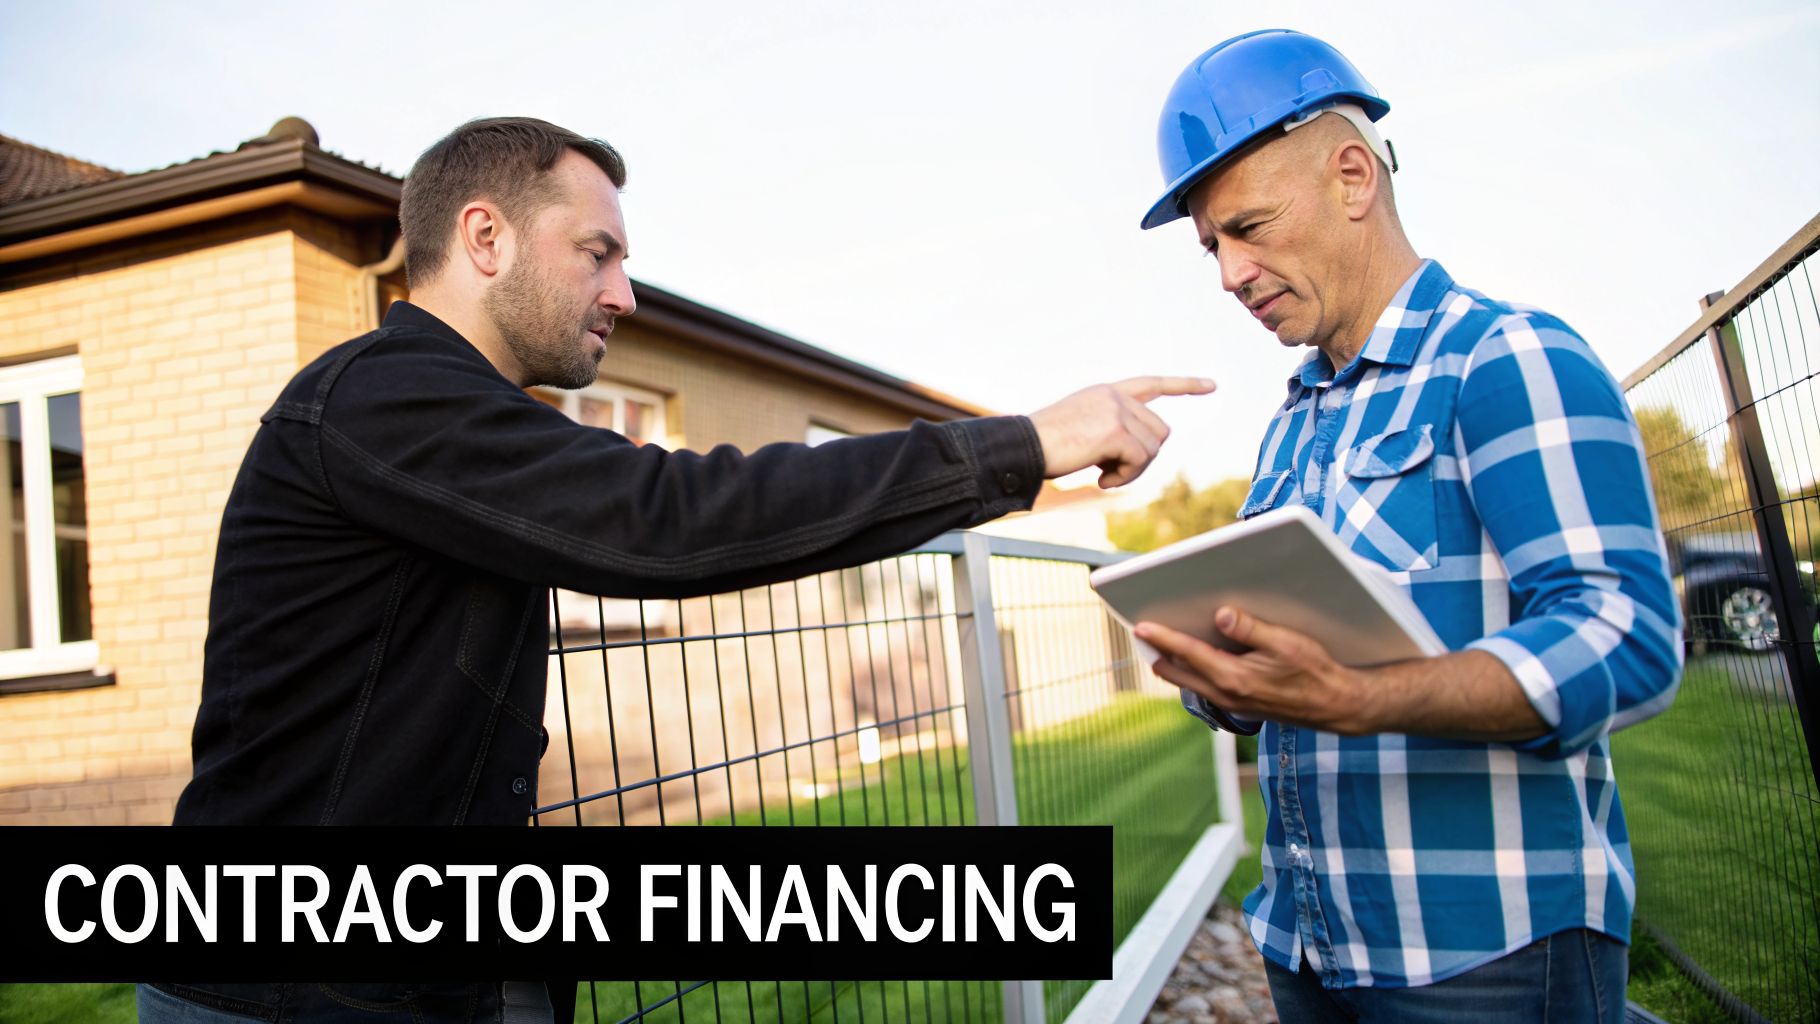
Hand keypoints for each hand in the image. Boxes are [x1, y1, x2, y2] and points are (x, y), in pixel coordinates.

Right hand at [1027, 376, 1215, 487]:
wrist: (1023, 447)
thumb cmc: (1044, 445)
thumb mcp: (1082, 428)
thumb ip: (1112, 430)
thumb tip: (1142, 452)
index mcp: (1106, 392)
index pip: (1153, 384)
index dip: (1184, 386)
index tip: (1211, 385)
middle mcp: (1115, 396)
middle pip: (1160, 431)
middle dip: (1143, 457)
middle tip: (1112, 471)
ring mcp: (1117, 411)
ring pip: (1153, 448)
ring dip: (1132, 470)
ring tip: (1102, 475)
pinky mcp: (1116, 431)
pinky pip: (1140, 461)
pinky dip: (1125, 478)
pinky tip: (1101, 481)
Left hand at [1136, 606, 1380, 734]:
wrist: (1337, 706)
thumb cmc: (1316, 672)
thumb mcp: (1285, 643)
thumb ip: (1250, 629)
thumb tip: (1221, 614)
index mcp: (1233, 678)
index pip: (1186, 654)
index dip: (1161, 637)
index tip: (1140, 625)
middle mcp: (1226, 695)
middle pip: (1176, 673)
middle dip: (1158, 652)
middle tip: (1143, 632)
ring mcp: (1232, 704)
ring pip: (1189, 683)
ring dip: (1173, 663)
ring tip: (1162, 642)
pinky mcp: (1240, 706)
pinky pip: (1204, 688)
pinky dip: (1193, 672)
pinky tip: (1197, 657)